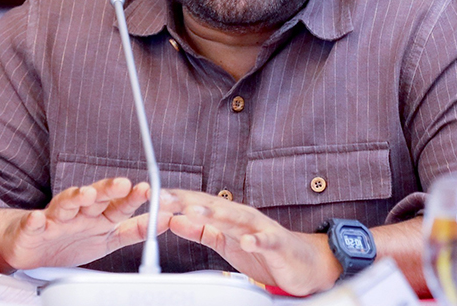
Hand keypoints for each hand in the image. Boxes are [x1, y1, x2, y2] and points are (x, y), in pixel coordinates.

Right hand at [0, 177, 168, 269]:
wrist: (31, 246)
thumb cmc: (71, 239)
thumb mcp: (107, 239)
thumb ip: (134, 230)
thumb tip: (165, 219)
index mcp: (98, 215)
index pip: (118, 205)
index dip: (132, 198)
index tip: (148, 190)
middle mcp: (79, 212)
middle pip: (95, 198)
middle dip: (108, 190)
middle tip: (123, 184)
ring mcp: (55, 219)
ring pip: (66, 205)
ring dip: (76, 198)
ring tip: (86, 194)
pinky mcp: (32, 229)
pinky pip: (33, 224)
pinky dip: (34, 221)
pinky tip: (38, 219)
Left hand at [161, 189, 340, 295]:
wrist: (303, 262)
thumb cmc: (263, 251)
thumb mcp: (225, 242)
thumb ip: (202, 231)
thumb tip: (175, 220)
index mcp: (229, 216)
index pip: (199, 203)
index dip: (177, 200)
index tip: (153, 195)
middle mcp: (243, 217)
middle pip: (213, 206)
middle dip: (187, 202)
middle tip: (164, 199)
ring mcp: (261, 229)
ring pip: (236, 220)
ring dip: (216, 215)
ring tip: (195, 212)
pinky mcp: (277, 245)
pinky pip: (265, 242)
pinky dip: (255, 241)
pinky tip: (246, 242)